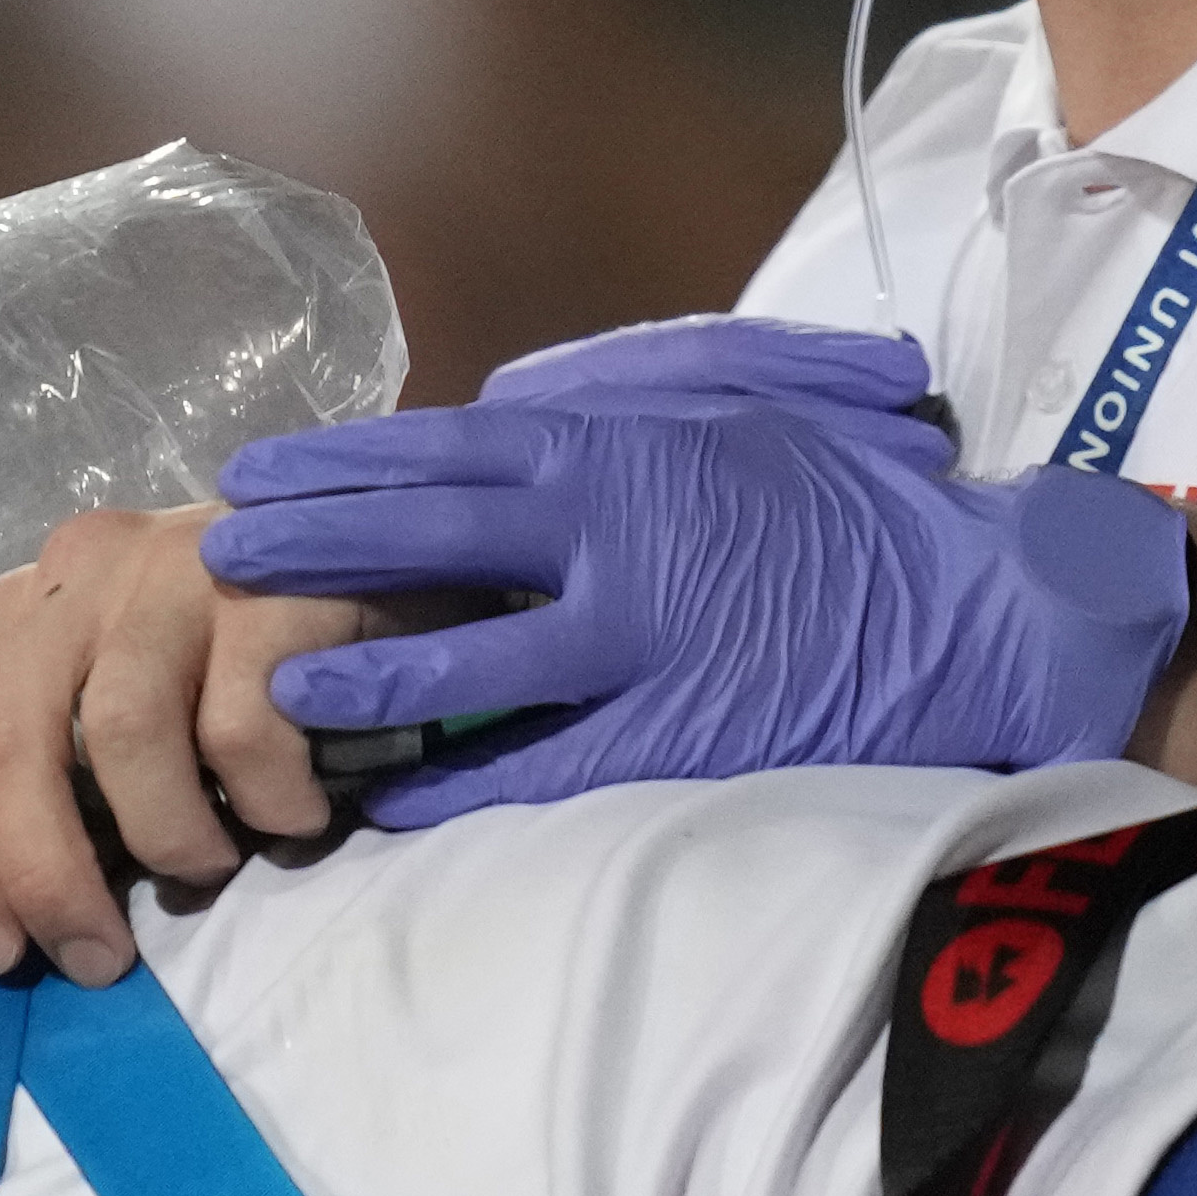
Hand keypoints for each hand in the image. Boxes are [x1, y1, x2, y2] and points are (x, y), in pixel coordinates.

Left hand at [0, 505, 389, 983]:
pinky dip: (266, 802)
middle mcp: (78, 574)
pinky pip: (244, 730)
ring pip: (123, 735)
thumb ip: (61, 773)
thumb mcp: (125, 703)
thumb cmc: (240, 666)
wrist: (392, 563)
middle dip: (42, 874)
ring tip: (213, 864)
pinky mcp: (268, 584)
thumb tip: (21, 915)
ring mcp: (171, 568)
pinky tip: (293, 809)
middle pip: (5, 740)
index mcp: (22, 614)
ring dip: (167, 838)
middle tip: (96, 956)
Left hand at [208, 314, 1196, 812]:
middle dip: (310, 548)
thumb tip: (516, 395)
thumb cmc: (862, 492)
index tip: (256, 474)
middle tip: (214, 563)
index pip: (443, 451)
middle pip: (424, 537)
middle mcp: (613, 533)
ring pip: (466, 658)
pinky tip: (392, 799)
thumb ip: (626, 395)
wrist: (982, 600)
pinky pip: (543, 761)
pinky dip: (462, 782)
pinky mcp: (678, 731)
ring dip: (362, 674)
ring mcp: (643, 638)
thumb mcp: (745, 402)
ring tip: (270, 693)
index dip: (341, 463)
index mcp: (622, 444)